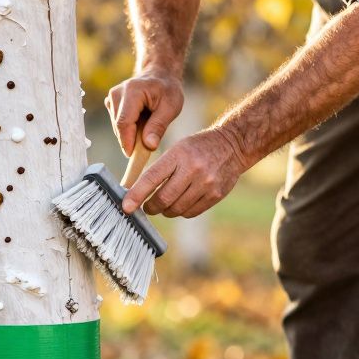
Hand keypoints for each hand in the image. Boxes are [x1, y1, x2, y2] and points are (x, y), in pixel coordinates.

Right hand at [105, 70, 183, 153]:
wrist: (160, 75)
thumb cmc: (167, 89)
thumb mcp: (171, 107)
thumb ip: (158, 126)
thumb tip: (149, 146)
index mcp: (132, 91)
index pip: (124, 122)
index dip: (127, 142)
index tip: (133, 156)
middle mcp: (117, 93)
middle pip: (119, 126)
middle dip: (131, 140)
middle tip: (148, 144)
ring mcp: (112, 98)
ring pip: (117, 127)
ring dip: (131, 134)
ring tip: (147, 127)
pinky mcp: (111, 103)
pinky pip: (117, 124)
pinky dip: (128, 129)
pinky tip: (140, 123)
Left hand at [122, 125, 248, 217]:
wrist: (233, 146)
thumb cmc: (198, 147)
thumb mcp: (178, 148)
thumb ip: (160, 169)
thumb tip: (137, 193)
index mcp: (179, 154)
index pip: (152, 178)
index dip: (137, 194)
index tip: (126, 207)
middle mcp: (193, 169)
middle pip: (164, 199)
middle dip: (151, 207)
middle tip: (147, 206)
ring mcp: (206, 184)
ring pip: (176, 209)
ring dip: (166, 210)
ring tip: (165, 203)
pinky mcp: (215, 195)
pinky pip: (190, 212)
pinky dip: (181, 211)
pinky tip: (181, 202)